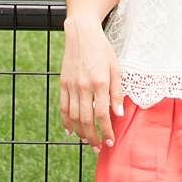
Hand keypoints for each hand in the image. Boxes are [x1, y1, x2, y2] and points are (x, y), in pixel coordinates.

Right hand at [59, 13, 123, 148]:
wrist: (81, 34)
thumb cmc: (102, 50)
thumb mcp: (115, 68)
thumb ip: (117, 92)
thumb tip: (119, 114)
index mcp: (100, 83)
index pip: (103, 115)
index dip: (106, 131)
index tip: (110, 141)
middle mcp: (84, 87)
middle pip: (87, 120)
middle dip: (93, 138)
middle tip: (98, 148)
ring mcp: (71, 86)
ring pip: (74, 117)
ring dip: (80, 133)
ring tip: (87, 141)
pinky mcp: (63, 84)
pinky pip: (63, 108)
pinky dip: (65, 121)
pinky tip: (70, 131)